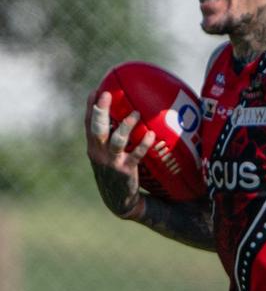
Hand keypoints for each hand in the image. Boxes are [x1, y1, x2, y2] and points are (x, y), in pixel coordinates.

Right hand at [84, 90, 154, 218]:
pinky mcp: (126, 170)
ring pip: (116, 140)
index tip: (95, 90)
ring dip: (126, 126)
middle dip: (100, 110)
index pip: (88, 124)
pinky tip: (151, 134)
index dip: (90, 107)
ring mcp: (112, 162)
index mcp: (93, 147)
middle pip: (97, 128)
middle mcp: (99, 153)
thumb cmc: (115, 171)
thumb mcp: (107, 154)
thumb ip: (110, 137)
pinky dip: (143, 144)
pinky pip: (136, 155)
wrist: (119, 200)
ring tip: (136, 113)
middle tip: (107, 93)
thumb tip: (124, 113)